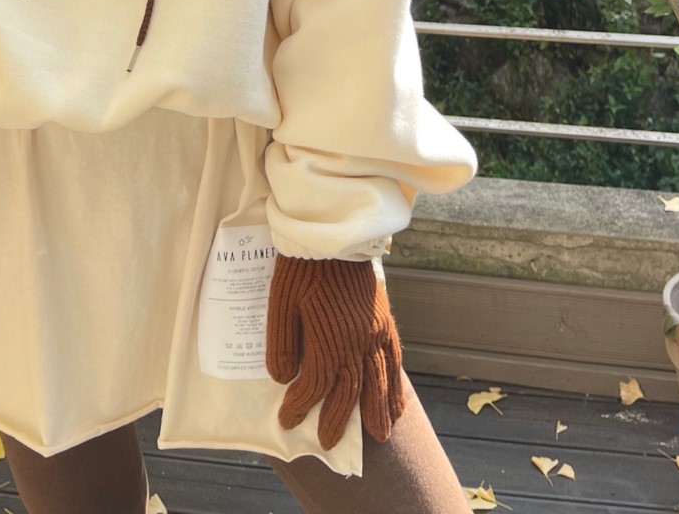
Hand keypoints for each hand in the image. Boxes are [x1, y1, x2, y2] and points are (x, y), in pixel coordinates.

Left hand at [266, 254, 404, 448]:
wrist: (332, 235)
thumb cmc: (300, 267)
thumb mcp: (280, 303)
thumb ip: (283, 343)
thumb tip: (282, 378)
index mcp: (328, 339)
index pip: (315, 385)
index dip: (300, 406)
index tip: (287, 421)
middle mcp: (356, 342)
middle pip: (349, 392)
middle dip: (336, 419)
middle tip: (328, 443)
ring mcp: (374, 332)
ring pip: (379, 383)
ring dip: (376, 412)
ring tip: (377, 437)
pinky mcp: (384, 321)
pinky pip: (395, 361)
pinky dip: (396, 387)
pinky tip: (397, 404)